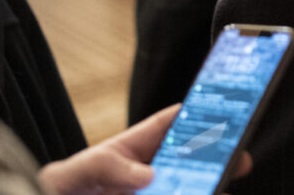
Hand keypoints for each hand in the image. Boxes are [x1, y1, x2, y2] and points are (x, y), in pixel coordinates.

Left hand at [40, 105, 250, 193]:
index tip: (224, 108)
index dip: (197, 112)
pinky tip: (210, 194)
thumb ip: (104, 169)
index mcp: (131, 151)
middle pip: (191, 161)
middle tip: (238, 160)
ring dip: (207, 187)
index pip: (170, 124)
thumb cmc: (55, 193)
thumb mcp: (71, 176)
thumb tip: (147, 176)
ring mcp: (154, 192)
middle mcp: (147, 175)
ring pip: (191, 188)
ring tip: (218, 189)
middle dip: (217, 158)